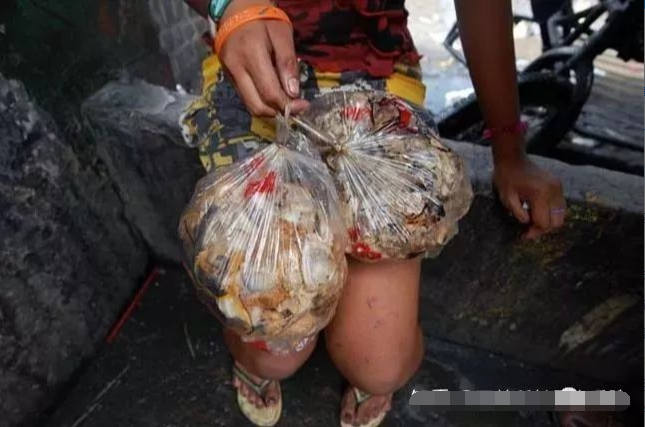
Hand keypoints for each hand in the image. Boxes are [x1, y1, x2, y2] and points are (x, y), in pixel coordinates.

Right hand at [218, 0, 308, 116]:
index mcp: (251, 55)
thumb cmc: (263, 19)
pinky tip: (273, 93)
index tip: (303, 105)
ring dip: (269, 109)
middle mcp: (237, 68)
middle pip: (257, 105)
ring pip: (249, 104)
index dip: (288, 105)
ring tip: (285, 101)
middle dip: (278, 111)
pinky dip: (260, 100)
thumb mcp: (282, 34)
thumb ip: (288, 63)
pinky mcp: (228, 77)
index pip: (269, 92)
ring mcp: (230, 74)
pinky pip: (245, 96)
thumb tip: (293, 93)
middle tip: (295, 107)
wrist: (235, 10)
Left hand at [494, 155, 566, 239]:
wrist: (513, 160)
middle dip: (542, 229)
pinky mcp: (559, 185)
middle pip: (556, 222)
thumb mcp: (506, 198)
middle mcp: (553, 191)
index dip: (533, 232)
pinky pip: (560, 206)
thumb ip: (518, 213)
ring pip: (561, 215)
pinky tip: (538, 211)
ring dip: (548, 221)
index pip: (543, 222)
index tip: (523, 235)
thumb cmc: (506, 178)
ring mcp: (558, 187)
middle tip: (528, 230)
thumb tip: (527, 223)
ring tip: (533, 220)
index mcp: (540, 194)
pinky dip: (551, 212)